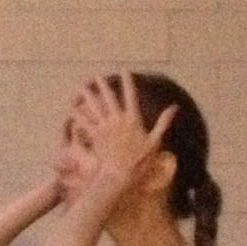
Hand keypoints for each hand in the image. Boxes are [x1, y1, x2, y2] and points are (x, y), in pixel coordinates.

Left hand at [71, 70, 175, 192]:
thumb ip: (163, 122)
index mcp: (133, 119)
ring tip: (81, 87)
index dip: (127, 82)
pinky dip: (78, 116)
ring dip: (87, 97)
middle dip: (102, 85)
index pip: (130, 95)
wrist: (120, 175)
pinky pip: (85, 123)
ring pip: (94, 108)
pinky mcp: (95, 137)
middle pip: (108, 98)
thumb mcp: (155, 141)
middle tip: (95, 75)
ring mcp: (105, 128)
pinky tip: (71, 109)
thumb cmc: (140, 161)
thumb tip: (175, 107)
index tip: (124, 70)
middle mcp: (118, 120)